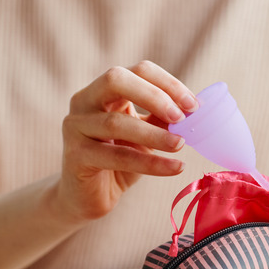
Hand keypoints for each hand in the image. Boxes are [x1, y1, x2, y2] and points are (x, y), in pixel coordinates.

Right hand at [55, 61, 197, 222]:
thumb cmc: (120, 161)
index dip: (167, 83)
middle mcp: (84, 101)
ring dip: (154, 133)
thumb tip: (193, 109)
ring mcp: (75, 127)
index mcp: (104, 89)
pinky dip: (151, 163)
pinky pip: (117, 156)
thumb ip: (162, 119)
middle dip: (154, 96)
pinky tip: (175, 168)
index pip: (138, 71)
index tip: (193, 105)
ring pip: (116, 122)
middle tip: (182, 117)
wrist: (89, 198)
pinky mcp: (75, 156)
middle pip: (116, 80)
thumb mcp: (145, 135)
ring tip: (181, 144)